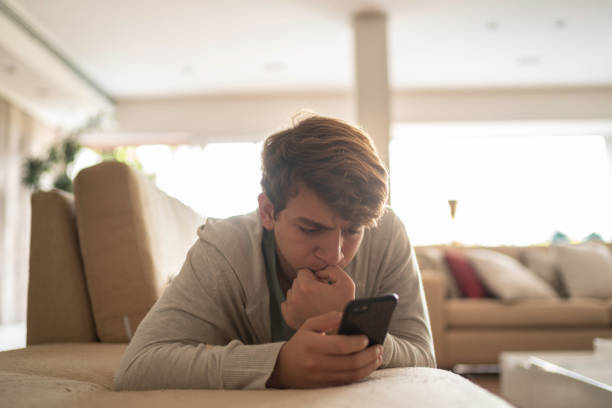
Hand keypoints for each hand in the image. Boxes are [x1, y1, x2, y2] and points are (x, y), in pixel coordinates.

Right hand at [267, 312, 382, 388]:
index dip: (357, 342)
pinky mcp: (327, 386)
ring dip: (369, 365)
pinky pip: (349, 381)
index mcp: (312, 345)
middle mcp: (317, 363)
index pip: (340, 345)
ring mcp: (322, 377)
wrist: (284, 368)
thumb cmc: (301, 343)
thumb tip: (346, 315)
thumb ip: (327, 318)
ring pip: (353, 374)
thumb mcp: (309, 325)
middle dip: (369, 355)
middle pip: (350, 362)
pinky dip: (362, 373)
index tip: (367, 337)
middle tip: (379, 346)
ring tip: (378, 355)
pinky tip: (369, 365)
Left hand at [281, 265, 354, 329]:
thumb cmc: (345, 305)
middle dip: (307, 284)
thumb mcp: (346, 282)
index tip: (322, 284)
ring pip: (291, 292)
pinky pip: (285, 304)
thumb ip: (331, 268)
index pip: (303, 271)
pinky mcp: (289, 319)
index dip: (314, 276)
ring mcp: (291, 309)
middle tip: (320, 294)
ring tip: (314, 302)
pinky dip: (294, 304)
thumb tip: (318, 270)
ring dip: (300, 294)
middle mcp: (295, 297)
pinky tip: (306, 308)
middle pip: (296, 281)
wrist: (341, 330)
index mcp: (307, 287)